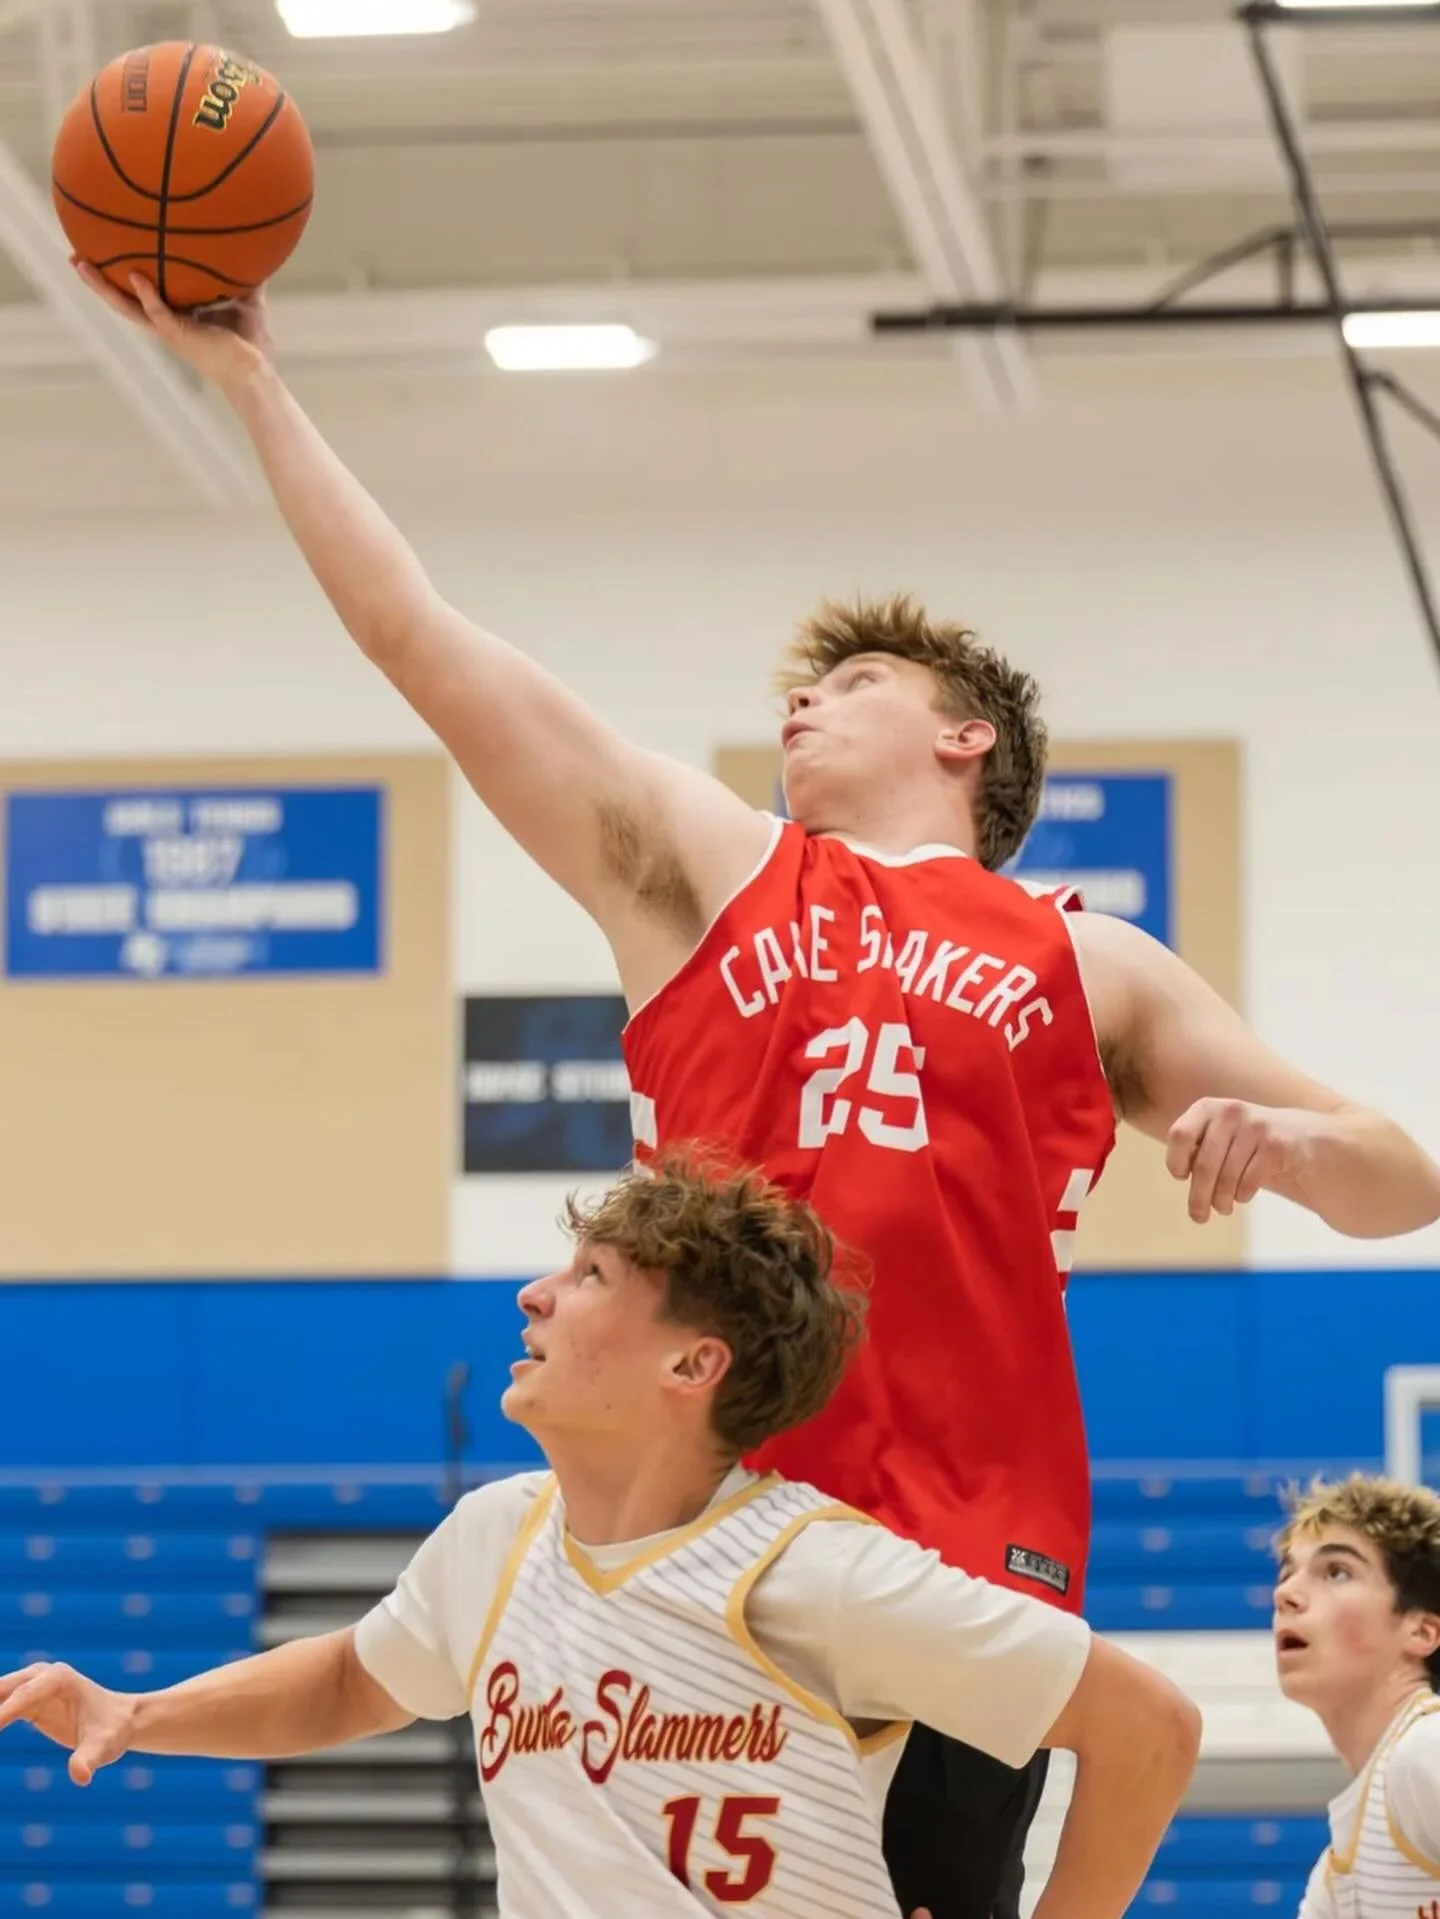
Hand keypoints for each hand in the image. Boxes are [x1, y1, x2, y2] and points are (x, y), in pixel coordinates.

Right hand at [0, 1661, 137, 1785]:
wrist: (120, 1720)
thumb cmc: (114, 1731)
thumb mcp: (105, 1746)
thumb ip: (90, 1759)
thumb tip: (80, 1777)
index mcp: (58, 1678)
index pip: (23, 1695)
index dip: (2, 1713)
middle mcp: (40, 1676)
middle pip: (0, 1691)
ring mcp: (29, 1685)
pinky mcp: (23, 1700)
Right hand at [72, 260, 274, 394]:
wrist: (257, 372)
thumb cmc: (250, 343)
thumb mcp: (246, 300)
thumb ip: (243, 277)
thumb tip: (257, 248)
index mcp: (175, 314)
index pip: (141, 292)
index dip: (121, 275)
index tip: (105, 253)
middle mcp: (165, 322)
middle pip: (122, 298)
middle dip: (98, 280)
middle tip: (74, 257)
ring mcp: (168, 330)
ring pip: (126, 307)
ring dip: (103, 287)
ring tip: (80, 264)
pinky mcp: (178, 336)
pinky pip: (157, 313)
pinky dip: (147, 296)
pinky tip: (135, 277)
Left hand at [1166, 1099, 1314, 1223]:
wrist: (1300, 1136)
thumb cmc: (1245, 1143)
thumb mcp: (1217, 1136)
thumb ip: (1196, 1149)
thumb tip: (1180, 1173)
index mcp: (1207, 1107)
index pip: (1179, 1135)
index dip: (1175, 1161)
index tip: (1181, 1177)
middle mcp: (1230, 1112)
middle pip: (1203, 1165)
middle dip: (1198, 1197)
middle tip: (1198, 1217)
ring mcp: (1255, 1126)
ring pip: (1226, 1177)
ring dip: (1221, 1200)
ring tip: (1222, 1208)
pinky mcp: (1276, 1144)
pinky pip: (1249, 1180)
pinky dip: (1242, 1195)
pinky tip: (1242, 1197)